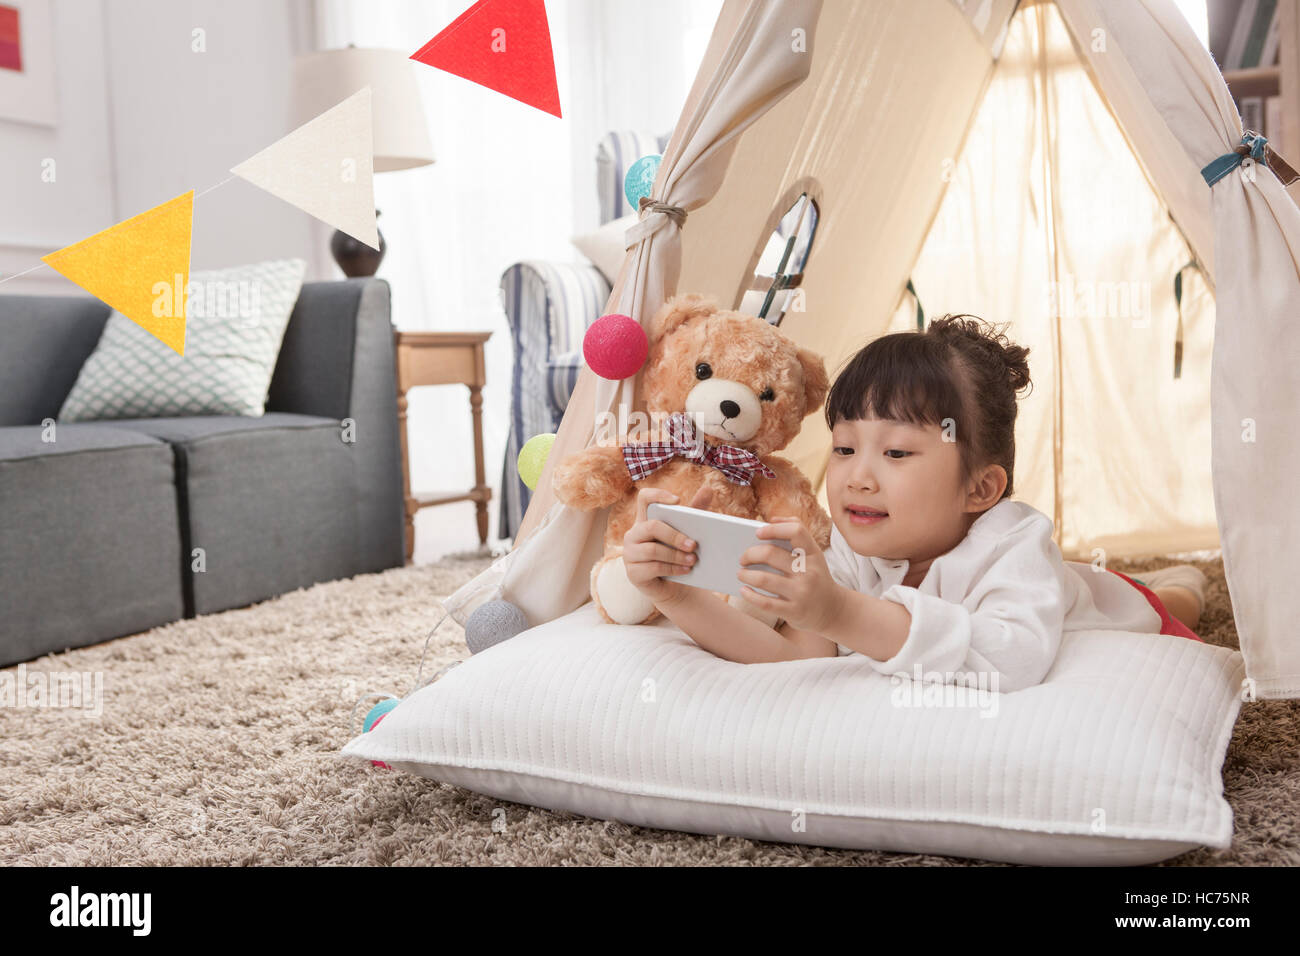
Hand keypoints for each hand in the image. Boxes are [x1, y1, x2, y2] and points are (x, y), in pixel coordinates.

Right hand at [623, 485, 713, 606]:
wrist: (672, 587)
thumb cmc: (677, 554)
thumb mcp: (686, 532)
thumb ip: (695, 512)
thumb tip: (708, 489)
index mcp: (645, 519)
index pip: (644, 498)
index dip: (658, 495)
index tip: (678, 501)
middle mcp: (633, 534)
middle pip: (651, 526)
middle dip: (674, 535)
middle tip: (694, 544)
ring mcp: (630, 554)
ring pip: (652, 550)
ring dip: (676, 555)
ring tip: (693, 560)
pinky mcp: (633, 573)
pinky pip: (652, 568)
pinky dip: (672, 569)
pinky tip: (686, 570)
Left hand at [737, 515, 844, 633]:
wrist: (833, 610)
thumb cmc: (815, 576)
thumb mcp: (814, 554)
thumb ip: (797, 533)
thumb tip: (772, 519)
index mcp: (813, 553)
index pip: (796, 531)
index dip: (774, 529)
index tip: (758, 532)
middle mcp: (809, 571)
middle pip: (771, 554)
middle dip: (750, 554)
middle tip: (743, 558)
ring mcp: (802, 592)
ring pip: (764, 579)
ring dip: (745, 575)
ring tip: (740, 573)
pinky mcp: (794, 611)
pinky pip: (765, 603)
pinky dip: (750, 595)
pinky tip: (744, 590)